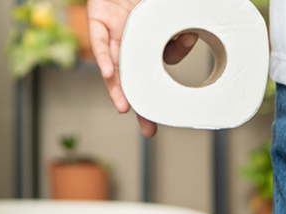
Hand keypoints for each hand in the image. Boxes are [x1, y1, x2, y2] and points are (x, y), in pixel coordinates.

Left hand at [88, 0, 197, 136]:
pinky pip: (100, 41)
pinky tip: (110, 74)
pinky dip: (105, 57)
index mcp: (146, 38)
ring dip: (118, 88)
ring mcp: (113, 30)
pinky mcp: (98, 17)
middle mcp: (128, 39)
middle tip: (150, 129)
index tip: (163, 113)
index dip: (157, 89)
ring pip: (114, 65)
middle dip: (140, 103)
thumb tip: (188, 39)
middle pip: (132, 77)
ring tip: (126, 107)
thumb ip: (182, 25)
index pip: (153, 69)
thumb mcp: (172, 9)